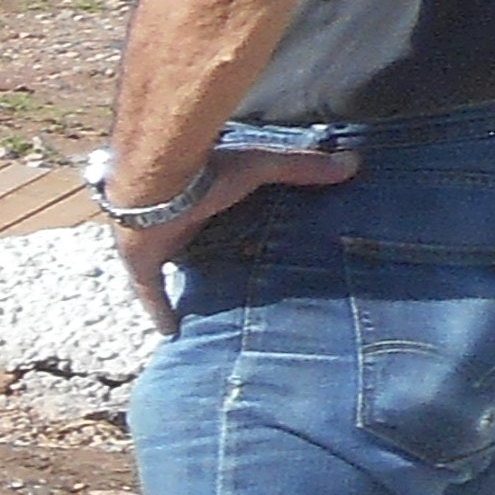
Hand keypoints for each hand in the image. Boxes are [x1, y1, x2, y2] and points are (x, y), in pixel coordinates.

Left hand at [116, 144, 357, 334]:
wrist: (152, 185)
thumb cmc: (205, 171)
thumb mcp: (260, 167)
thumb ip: (300, 167)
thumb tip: (352, 163)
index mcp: (204, 195)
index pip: (220, 211)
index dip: (230, 221)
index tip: (249, 237)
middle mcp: (178, 220)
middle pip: (196, 243)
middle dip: (209, 256)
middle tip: (236, 278)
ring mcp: (156, 244)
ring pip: (173, 267)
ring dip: (186, 282)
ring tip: (209, 305)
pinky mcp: (142, 265)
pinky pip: (150, 293)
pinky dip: (159, 311)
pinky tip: (170, 331)